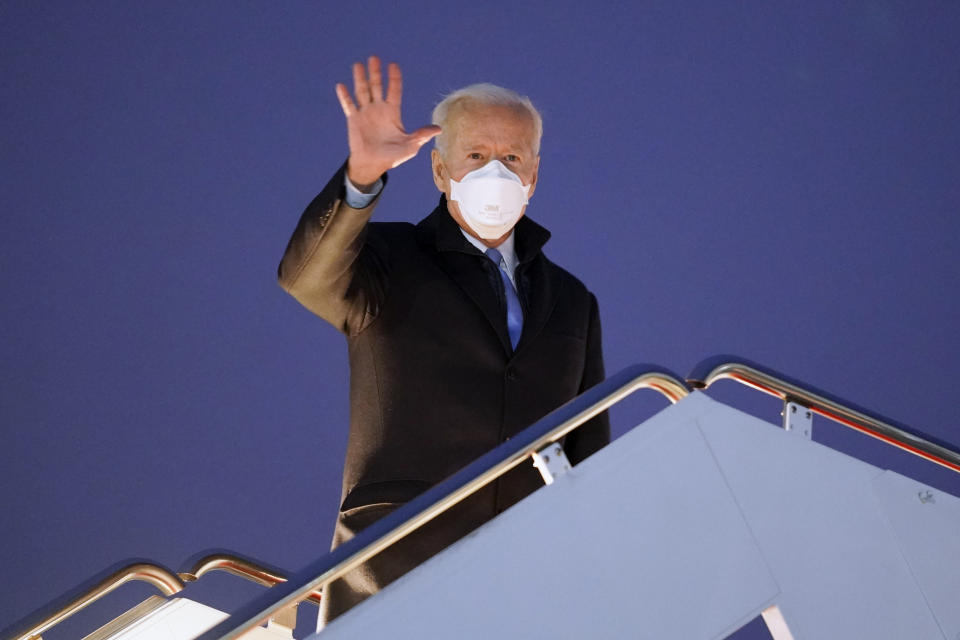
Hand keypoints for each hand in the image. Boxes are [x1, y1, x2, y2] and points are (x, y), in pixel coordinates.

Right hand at [336, 56, 441, 188]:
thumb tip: (439, 129)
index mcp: (392, 112)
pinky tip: (341, 85)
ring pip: (362, 91)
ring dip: (360, 78)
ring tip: (358, 65)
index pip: (394, 90)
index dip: (394, 78)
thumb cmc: (393, 156)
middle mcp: (378, 109)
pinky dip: (345, 96)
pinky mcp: (354, 120)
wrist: (374, 164)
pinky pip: (349, 106)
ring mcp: (365, 113)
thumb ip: (422, 135)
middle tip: (374, 57)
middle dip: (375, 73)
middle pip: (377, 86)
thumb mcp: (411, 145)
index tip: (393, 65)